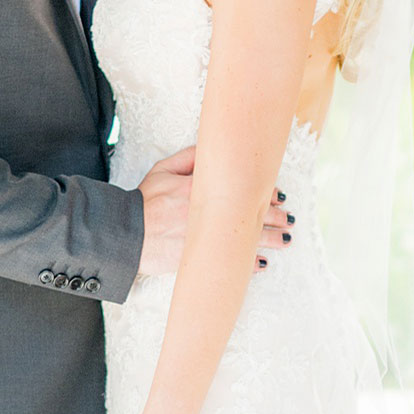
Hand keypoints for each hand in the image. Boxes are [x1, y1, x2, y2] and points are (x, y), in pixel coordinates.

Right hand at [136, 147, 292, 280]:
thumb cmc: (144, 201)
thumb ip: (189, 157)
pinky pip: (230, 262)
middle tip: (288, 218)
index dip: (265, 191)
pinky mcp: (199, 258)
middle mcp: (209, 213)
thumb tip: (212, 150)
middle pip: (251, 214)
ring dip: (271, 239)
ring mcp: (205, 238)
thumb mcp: (163, 169)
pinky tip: (263, 263)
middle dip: (275, 216)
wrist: (126, 233)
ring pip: (247, 239)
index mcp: (203, 188)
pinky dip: (249, 264)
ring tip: (286, 240)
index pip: (244, 187)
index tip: (278, 194)